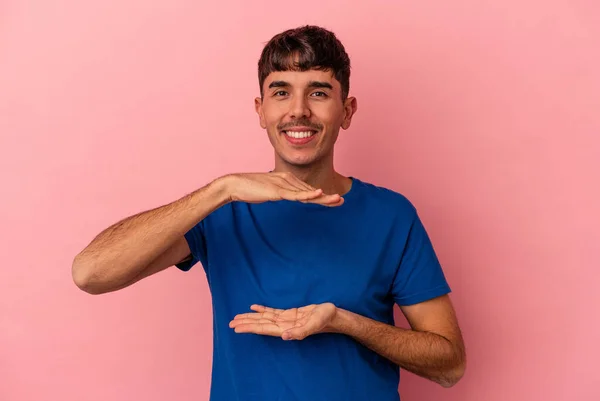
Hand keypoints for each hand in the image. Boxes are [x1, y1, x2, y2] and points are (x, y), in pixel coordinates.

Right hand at [221, 172, 343, 206]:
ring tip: (337, 200)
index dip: (320, 197)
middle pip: (310, 191)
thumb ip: (278, 192)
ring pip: (307, 193)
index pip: (306, 190)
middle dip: (327, 198)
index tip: (332, 201)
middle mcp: (288, 179)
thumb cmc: (250, 188)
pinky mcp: (277, 191)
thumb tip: (285, 196)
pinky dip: (308, 195)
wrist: (235, 185)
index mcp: (286, 179)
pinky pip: (295, 194)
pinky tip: (319, 194)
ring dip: (323, 198)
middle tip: (342, 201)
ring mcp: (283, 184)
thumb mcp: (268, 191)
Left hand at [229, 303, 337, 340]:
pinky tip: (254, 307)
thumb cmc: (324, 320)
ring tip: (238, 317)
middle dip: (246, 323)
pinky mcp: (289, 313)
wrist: (332, 315)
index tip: (236, 328)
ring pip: (264, 318)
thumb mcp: (313, 325)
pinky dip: (262, 310)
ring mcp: (285, 319)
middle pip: (260, 324)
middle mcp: (282, 325)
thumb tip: (284, 336)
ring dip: (251, 317)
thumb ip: (299, 332)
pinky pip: (272, 312)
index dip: (249, 327)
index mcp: (286, 329)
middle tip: (230, 323)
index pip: (263, 328)